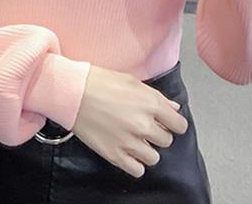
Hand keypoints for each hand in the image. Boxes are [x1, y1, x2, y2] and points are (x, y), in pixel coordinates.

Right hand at [72, 65, 187, 178]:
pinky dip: (135, 163)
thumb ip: (156, 97)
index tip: (167, 123)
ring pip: (153, 157)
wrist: (73, 92)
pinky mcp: (115, 155)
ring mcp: (130, 142)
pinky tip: (127, 151)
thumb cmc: (99, 82)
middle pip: (166, 141)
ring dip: (146, 149)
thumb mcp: (132, 81)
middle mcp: (144, 125)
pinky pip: (138, 170)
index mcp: (151, 104)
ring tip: (134, 138)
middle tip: (143, 125)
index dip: (174, 123)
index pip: (179, 125)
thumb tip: (173, 108)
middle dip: (157, 133)